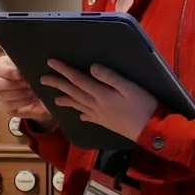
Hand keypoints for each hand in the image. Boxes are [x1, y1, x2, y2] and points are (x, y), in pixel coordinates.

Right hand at [0, 55, 52, 125]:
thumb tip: (27, 67)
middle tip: (27, 84)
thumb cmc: (39, 76)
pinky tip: (31, 99)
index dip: (7, 71)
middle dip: (12, 84)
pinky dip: (20, 103)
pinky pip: (7, 107)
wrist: (46, 92)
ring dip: (18, 94)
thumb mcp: (35, 67)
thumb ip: (29, 65)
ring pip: (0, 95)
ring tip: (32, 92)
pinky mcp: (5, 106)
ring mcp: (0, 94)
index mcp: (3, 66)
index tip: (20, 75)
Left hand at [41, 60, 158, 141]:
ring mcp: (100, 116)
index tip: (50, 62)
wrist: (152, 131)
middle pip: (73, 93)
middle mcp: (96, 105)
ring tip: (54, 99)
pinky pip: (89, 118)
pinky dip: (82, 115)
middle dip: (57, 84)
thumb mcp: (130, 87)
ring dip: (65, 101)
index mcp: (101, 94)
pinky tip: (79, 116)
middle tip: (42, 79)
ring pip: (78, 106)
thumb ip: (110, 77)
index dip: (64, 70)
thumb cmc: (144, 105)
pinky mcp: (106, 123)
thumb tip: (91, 67)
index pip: (77, 79)